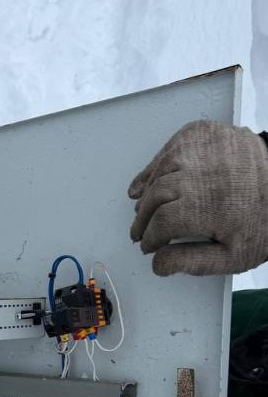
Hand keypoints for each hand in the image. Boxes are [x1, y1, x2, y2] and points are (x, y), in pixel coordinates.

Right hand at [128, 120, 267, 275]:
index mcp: (206, 207)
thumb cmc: (262, 219)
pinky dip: (156, 166)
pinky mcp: (202, 132)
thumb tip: (159, 264)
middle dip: (143, 218)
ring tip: (144, 207)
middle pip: (154, 197)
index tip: (148, 245)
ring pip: (158, 172)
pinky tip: (152, 179)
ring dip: (147, 193)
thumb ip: (191, 262)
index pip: (160, 223)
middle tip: (140, 230)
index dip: (149, 238)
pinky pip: (169, 150)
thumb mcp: (232, 256)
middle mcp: (200, 174)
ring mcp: (200, 149)